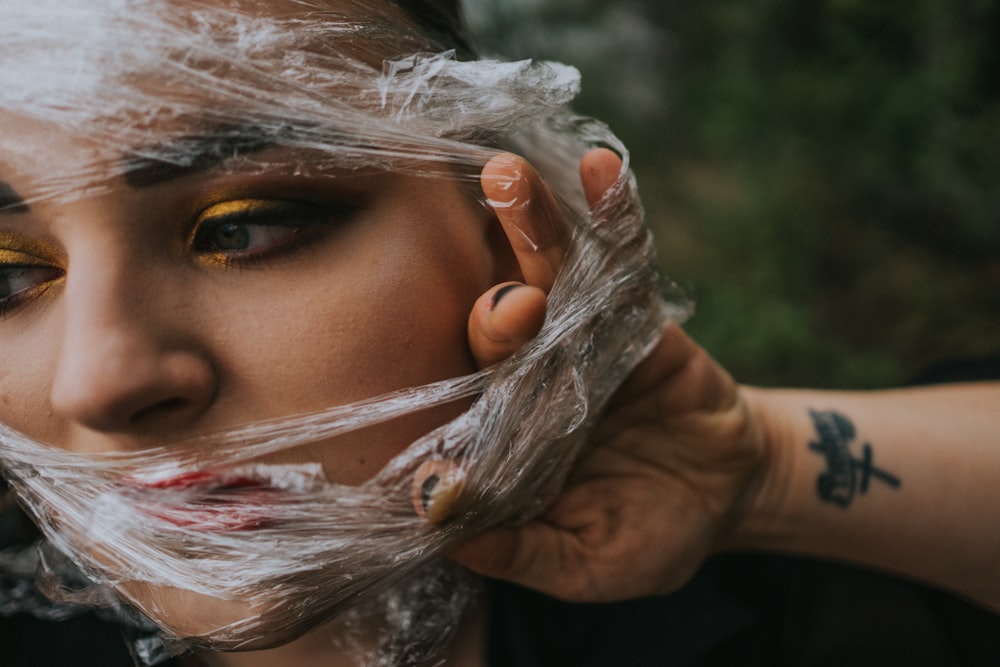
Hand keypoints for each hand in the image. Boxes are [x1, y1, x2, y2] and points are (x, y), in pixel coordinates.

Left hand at [430, 148, 768, 602]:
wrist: (728, 494)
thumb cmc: (648, 535)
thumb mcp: (588, 563)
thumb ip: (523, 552)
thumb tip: (444, 529)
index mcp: (505, 436)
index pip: (461, 406)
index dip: (440, 393)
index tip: (428, 387)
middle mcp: (534, 376)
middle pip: (498, 324)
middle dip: (490, 296)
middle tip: (489, 287)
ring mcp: (583, 337)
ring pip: (549, 274)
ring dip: (530, 224)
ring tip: (507, 175)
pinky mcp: (636, 313)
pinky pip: (622, 259)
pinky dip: (614, 215)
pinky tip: (600, 167)